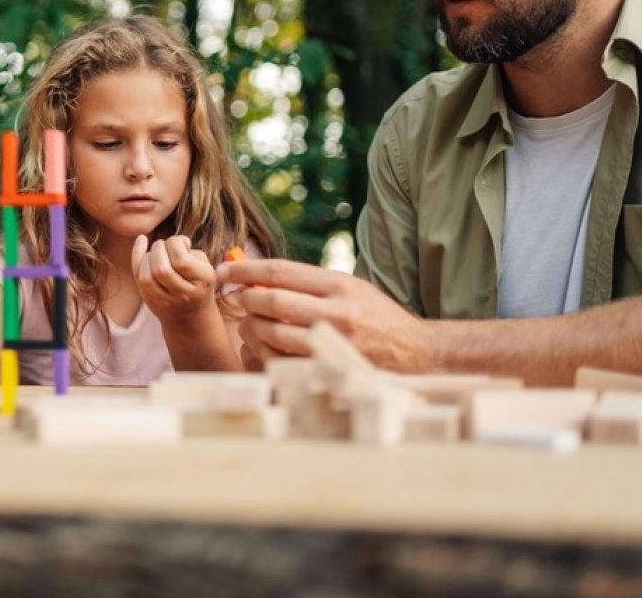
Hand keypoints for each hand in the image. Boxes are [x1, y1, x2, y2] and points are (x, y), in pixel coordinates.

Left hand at [131, 234, 217, 323]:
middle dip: (159, 248)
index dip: (176, 244)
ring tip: (157, 250)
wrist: (190, 315)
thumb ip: (189, 250)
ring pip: (146, 276)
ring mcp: (165, 300)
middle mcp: (184, 294)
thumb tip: (171, 242)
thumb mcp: (203, 264)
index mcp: (202, 281)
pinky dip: (136, 255)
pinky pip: (137, 277)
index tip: (183, 243)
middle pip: (161, 269)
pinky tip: (141, 241)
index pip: (181, 260)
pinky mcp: (150, 300)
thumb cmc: (197, 280)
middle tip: (166, 245)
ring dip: (148, 255)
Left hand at [218, 258, 429, 372]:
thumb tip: (258, 276)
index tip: (225, 270)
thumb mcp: (349, 288)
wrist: (416, 354)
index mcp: (339, 285)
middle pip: (271, 301)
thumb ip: (308, 283)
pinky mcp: (328, 371)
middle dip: (245, 300)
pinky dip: (263, 354)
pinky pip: (281, 363)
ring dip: (251, 329)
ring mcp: (333, 345)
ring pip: (272, 334)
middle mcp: (337, 313)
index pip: (279, 272)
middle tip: (237, 300)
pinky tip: (262, 349)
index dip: (245, 271)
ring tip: (250, 326)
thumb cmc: (376, 317)